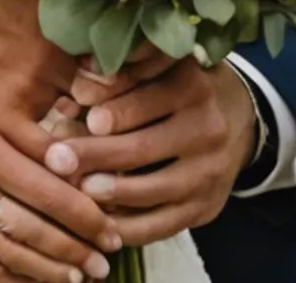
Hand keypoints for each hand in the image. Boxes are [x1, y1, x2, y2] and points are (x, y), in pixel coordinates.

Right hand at [0, 68, 121, 282]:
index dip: (87, 217)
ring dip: (47, 273)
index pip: (51, 191)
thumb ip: (9, 138)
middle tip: (103, 264)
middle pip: (36, 230)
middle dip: (76, 252)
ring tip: (74, 280)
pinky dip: (3, 281)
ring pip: (8, 255)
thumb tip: (63, 165)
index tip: (111, 230)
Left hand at [48, 59, 254, 247]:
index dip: (112, 111)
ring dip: (109, 194)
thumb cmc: (178, 87)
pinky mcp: (204, 208)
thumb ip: (119, 74)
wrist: (238, 121)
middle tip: (57, 160)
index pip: (146, 101)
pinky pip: (160, 225)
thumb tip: (76, 90)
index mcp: (191, 87)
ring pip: (151, 190)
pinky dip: (126, 227)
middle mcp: (206, 130)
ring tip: (76, 191)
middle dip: (95, 155)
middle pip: (142, 148)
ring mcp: (207, 174)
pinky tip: (98, 222)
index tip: (78, 118)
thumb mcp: (158, 68)